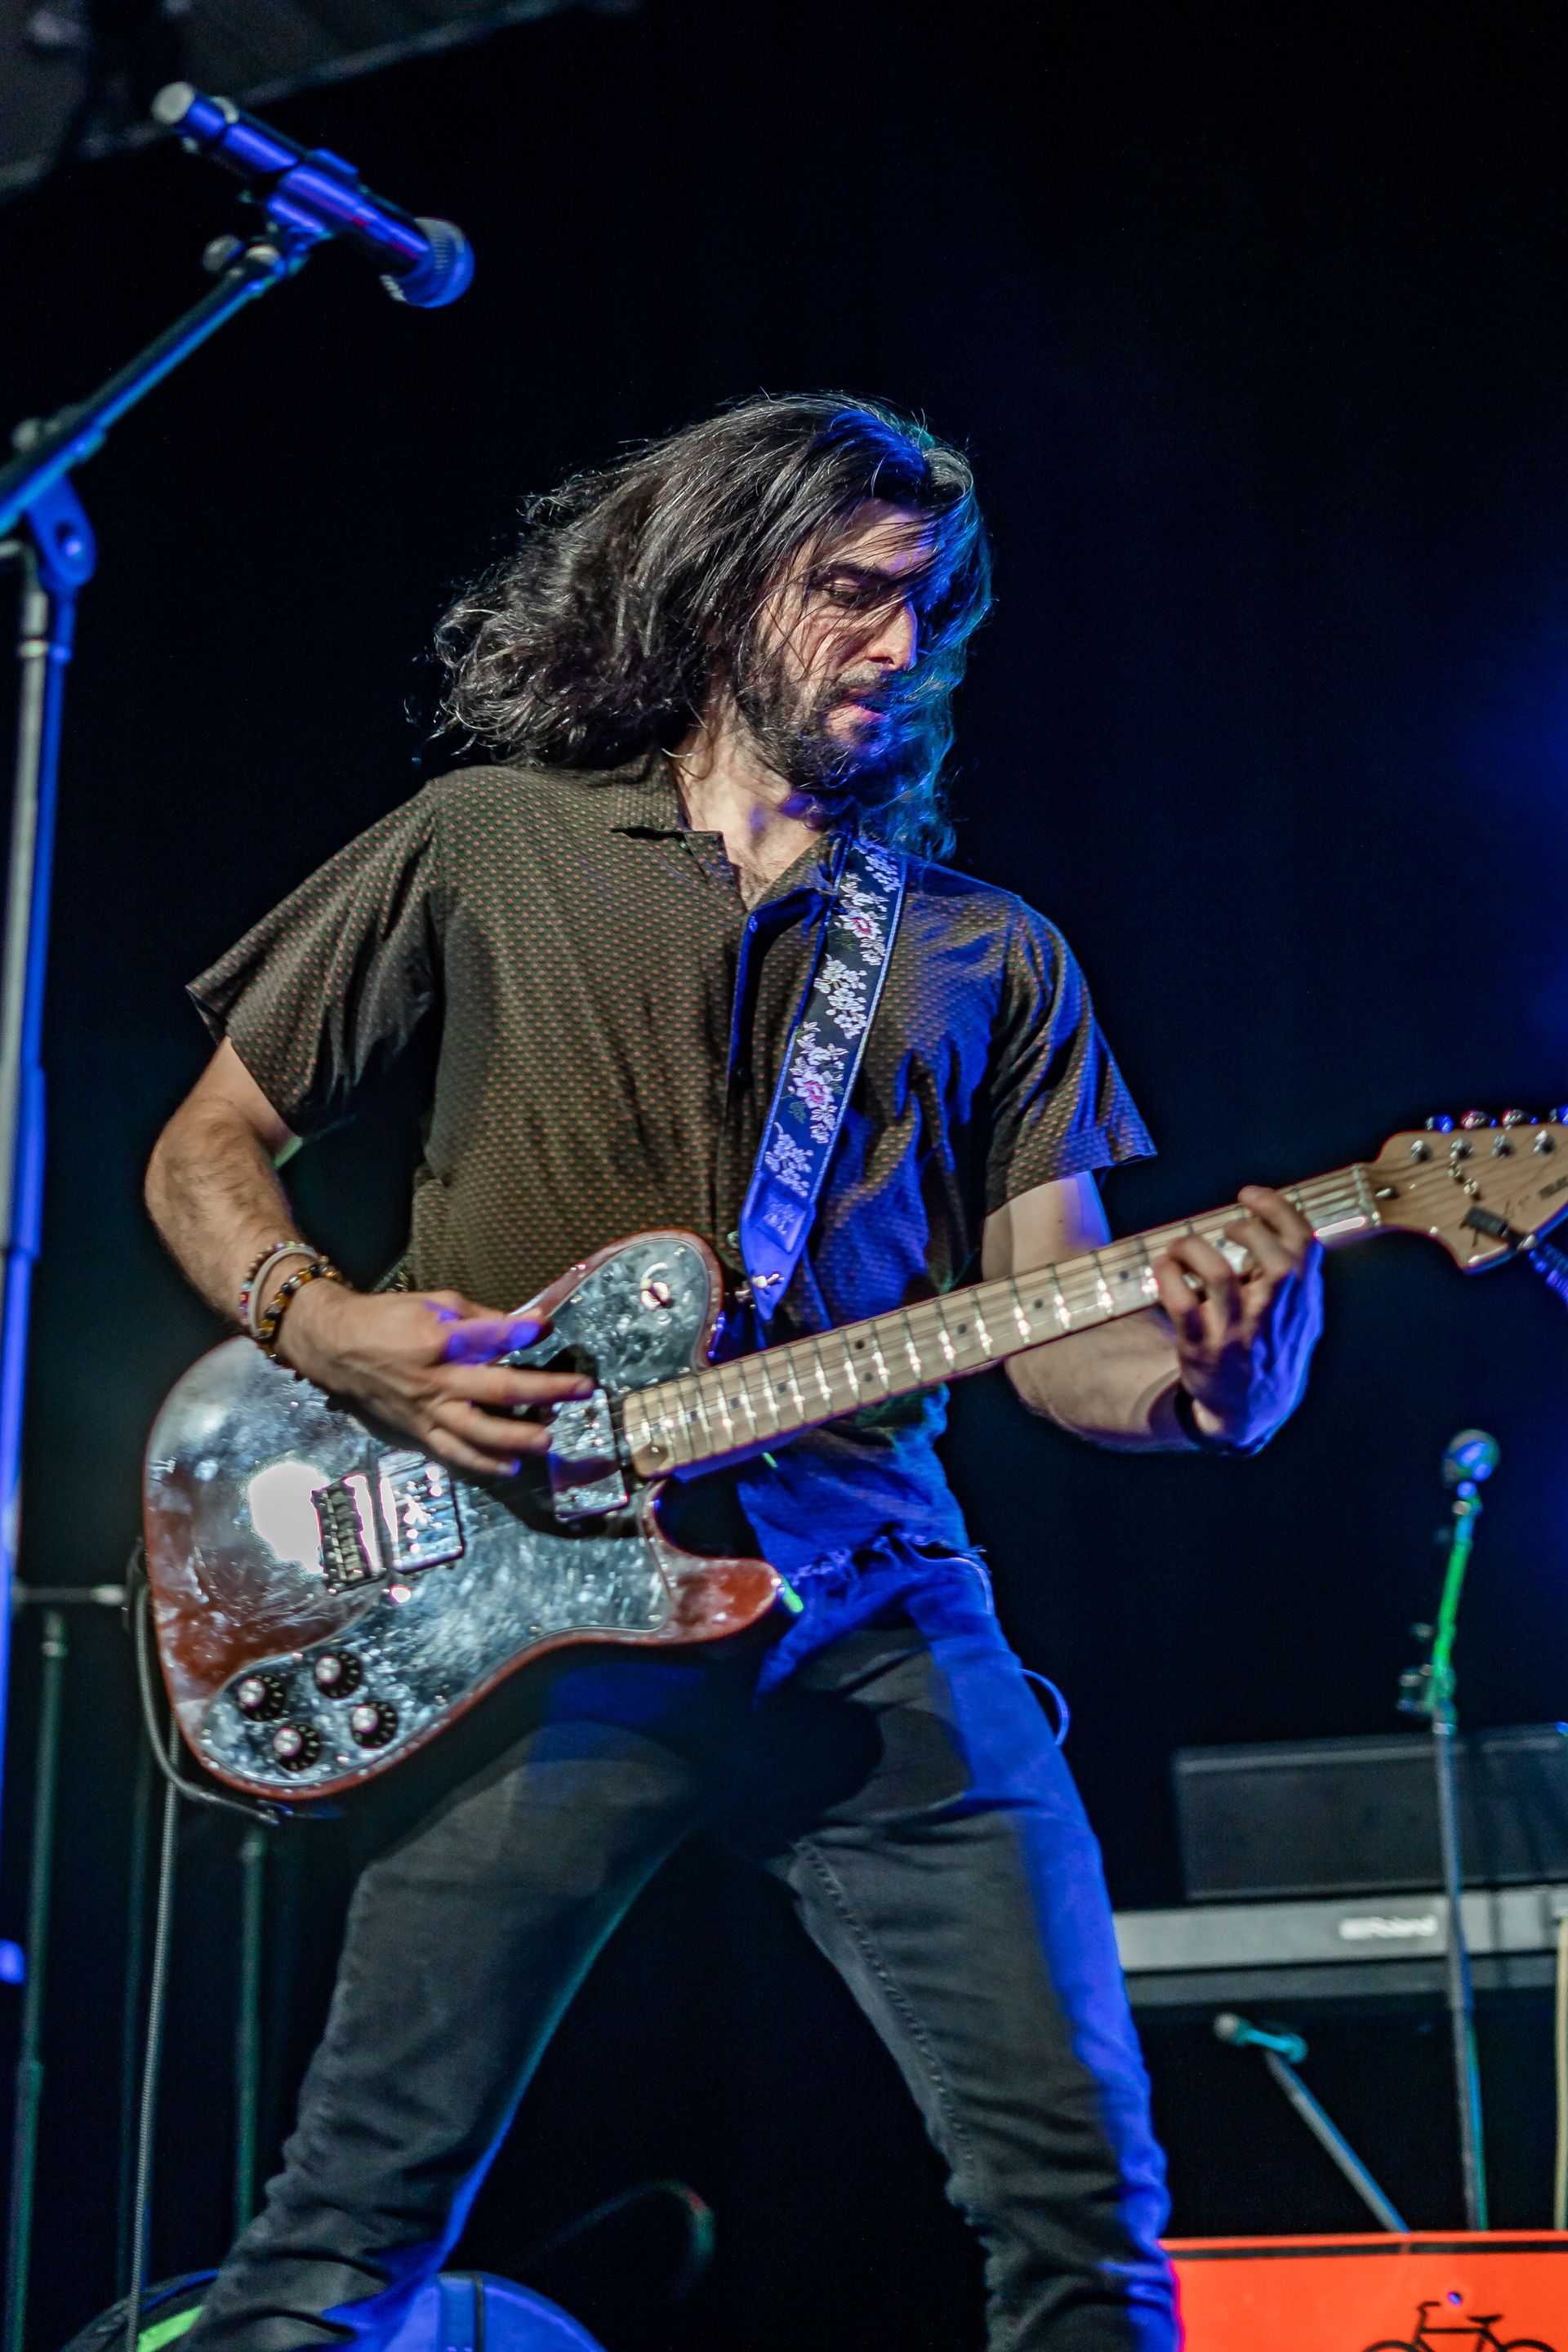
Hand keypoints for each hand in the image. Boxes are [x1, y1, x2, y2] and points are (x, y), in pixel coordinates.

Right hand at [275, 1282, 592, 1477]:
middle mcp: (435, 1379)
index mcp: (437, 1338)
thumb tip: (525, 1325)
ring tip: (548, 1439)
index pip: (487, 1335)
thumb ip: (479, 1317)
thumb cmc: (387, 1319)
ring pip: (477, 1431)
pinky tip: (512, 1467)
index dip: (520, 1331)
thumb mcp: (432, 1301)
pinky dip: (483, 1462)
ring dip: (517, 1438)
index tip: (547, 1327)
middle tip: (581, 1389)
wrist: (336, 1347)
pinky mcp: (418, 1430)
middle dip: (543, 1389)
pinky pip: (454, 1452)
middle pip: (497, 1388)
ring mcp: (427, 1409)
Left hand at [1153, 1185, 1323, 1449]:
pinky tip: (1165, 1268)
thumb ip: (1298, 1275)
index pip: (1306, 1245)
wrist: (1251, 1412)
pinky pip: (1180, 1302)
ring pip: (1218, 1274)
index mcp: (1302, 1303)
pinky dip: (1167, 1275)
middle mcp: (1272, 1316)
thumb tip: (1277, 1222)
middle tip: (1225, 1228)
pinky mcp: (1200, 1348)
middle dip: (1247, 1229)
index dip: (1278, 1210)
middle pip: (1274, 1258)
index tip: (1251, 1195)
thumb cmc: (1273, 1352)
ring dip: (1193, 1248)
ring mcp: (1236, 1333)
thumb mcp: (1302, 1317)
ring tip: (1182, 1248)